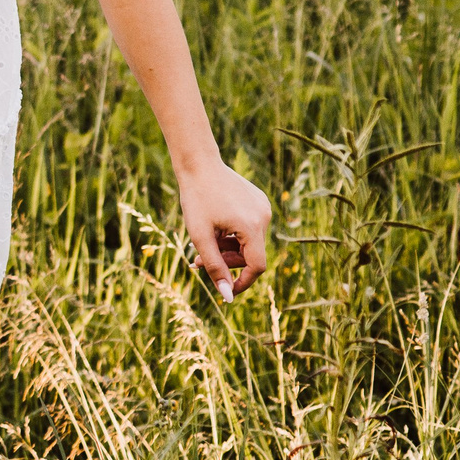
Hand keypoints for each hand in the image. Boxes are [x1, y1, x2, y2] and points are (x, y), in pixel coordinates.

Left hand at [176, 159, 271, 300]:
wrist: (198, 164)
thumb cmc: (195, 199)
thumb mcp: (199, 236)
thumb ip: (214, 267)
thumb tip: (228, 296)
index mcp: (252, 227)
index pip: (257, 266)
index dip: (242, 281)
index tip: (226, 290)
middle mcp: (263, 217)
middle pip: (251, 254)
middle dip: (227, 261)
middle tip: (197, 261)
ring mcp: (263, 207)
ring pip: (249, 242)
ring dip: (228, 248)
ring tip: (204, 241)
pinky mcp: (259, 201)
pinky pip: (249, 227)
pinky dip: (233, 234)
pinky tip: (216, 224)